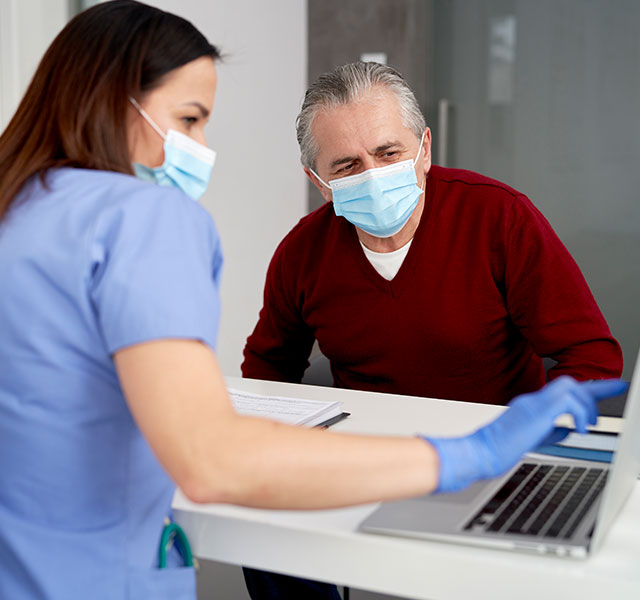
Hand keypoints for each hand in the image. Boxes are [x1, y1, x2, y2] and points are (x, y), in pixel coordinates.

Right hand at [424, 376, 628, 493]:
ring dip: (585, 405)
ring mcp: (533, 403)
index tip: (614, 385)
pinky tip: (577, 428)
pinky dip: (578, 414)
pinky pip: (567, 402)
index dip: (593, 387)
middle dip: (595, 392)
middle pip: (571, 384)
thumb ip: (548, 432)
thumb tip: (565, 430)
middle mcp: (533, 400)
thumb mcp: (530, 440)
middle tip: (602, 409)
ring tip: (586, 424)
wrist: (478, 453)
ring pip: (571, 388)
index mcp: (532, 406)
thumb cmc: (496, 450)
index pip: (566, 390)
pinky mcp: (535, 411)